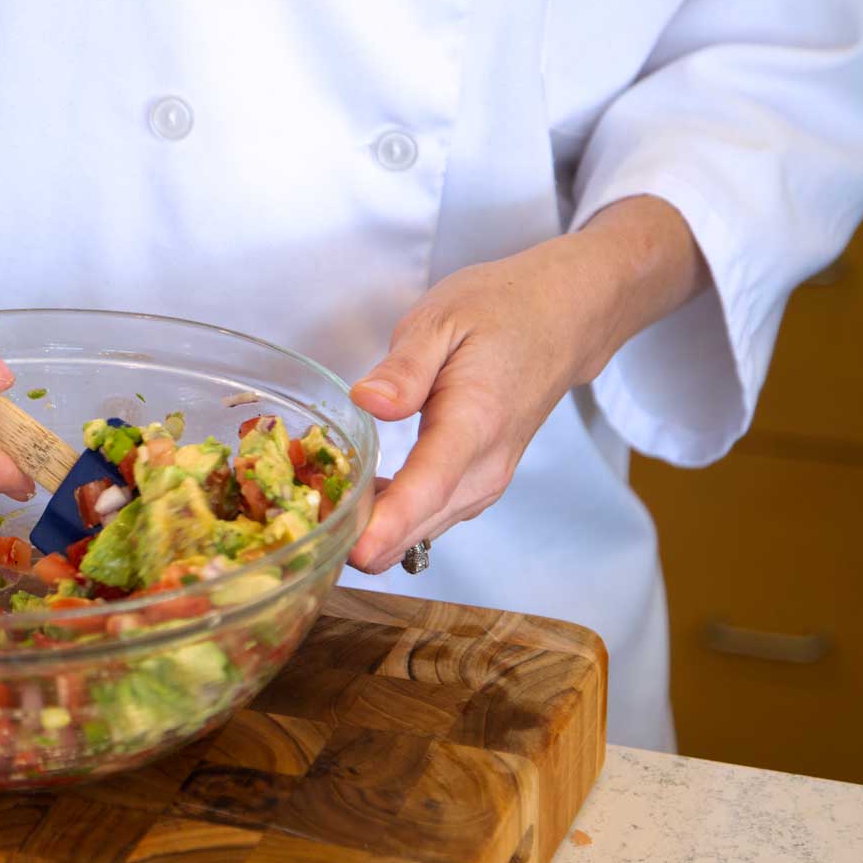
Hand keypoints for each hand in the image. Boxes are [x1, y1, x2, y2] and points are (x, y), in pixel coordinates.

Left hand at [346, 196, 703, 572]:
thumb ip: (405, 368)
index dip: (388, 524)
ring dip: (370, 534)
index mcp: (475, 422)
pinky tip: (354, 502)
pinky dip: (390, 522)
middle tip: (299, 529)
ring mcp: (485, 485)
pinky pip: (427, 520)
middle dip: (359, 538)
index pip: (429, 487)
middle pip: (418, 526)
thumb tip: (368, 401)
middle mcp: (485, 468)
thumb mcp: (443, 319)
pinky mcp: (477, 489)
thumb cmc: (502, 311)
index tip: (352, 551)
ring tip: (316, 516)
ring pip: (420, 533)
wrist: (562, 318)